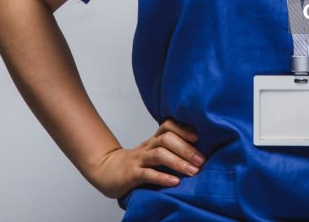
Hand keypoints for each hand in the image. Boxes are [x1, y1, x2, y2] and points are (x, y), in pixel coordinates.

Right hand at [87, 118, 206, 199]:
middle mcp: (147, 147)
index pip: (167, 126)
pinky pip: (148, 174)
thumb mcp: (152, 153)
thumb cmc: (136, 164)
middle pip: (166, 139)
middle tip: (201, 160)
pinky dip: (163, 177)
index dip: (183, 128)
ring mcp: (139, 160)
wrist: (107, 171)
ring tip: (193, 171)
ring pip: (159, 155)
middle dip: (186, 149)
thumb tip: (197, 153)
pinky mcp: (132, 174)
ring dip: (178, 162)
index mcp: (153, 141)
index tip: (198, 137)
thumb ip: (170, 150)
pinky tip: (175, 182)